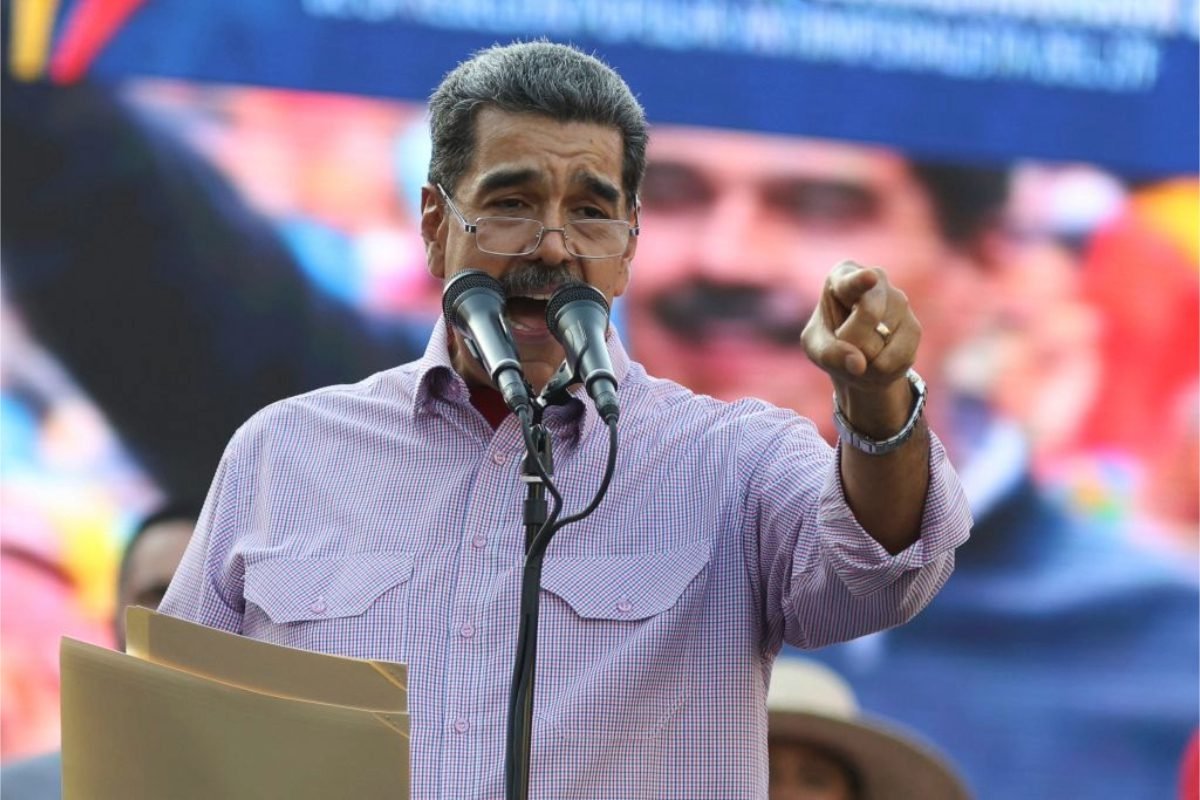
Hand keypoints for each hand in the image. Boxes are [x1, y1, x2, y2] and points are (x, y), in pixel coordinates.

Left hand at [801, 260, 920, 435]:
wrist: (857, 357)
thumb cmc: (830, 341)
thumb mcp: (816, 347)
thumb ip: (830, 354)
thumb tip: (859, 365)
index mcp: (843, 275)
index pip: (852, 280)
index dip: (861, 280)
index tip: (869, 278)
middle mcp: (877, 281)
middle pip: (868, 315)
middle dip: (852, 340)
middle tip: (842, 341)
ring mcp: (899, 302)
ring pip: (882, 341)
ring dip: (866, 359)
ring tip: (860, 351)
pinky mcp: (914, 327)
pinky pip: (899, 358)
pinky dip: (882, 370)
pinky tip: (876, 360)